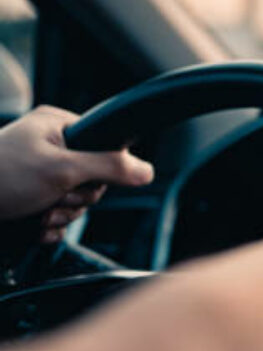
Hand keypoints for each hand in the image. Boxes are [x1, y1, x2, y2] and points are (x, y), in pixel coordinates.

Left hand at [0, 106, 154, 241]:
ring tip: (39, 213)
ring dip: (61, 215)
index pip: (105, 146)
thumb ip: (108, 167)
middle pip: (92, 178)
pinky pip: (56, 214)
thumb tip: (147, 170)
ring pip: (74, 200)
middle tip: (55, 199)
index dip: (100, 171)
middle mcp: (49, 145)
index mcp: (57, 125)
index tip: (82, 181)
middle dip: (75, 199)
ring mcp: (38, 172)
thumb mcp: (62, 170)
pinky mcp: (28, 196)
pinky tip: (35, 225)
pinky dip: (49, 225)